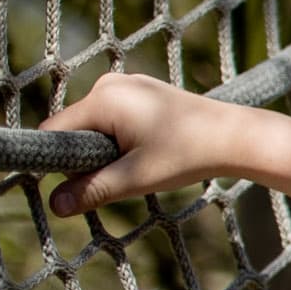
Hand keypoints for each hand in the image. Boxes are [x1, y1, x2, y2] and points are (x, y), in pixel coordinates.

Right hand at [40, 74, 253, 215]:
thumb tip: (55, 207)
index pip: (54, 132)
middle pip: (74, 129)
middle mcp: (110, 83)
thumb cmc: (189, 154)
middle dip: (88, 156)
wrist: (236, 136)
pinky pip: (114, 118)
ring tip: (144, 159)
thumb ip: (93, 189)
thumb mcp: (137, 178)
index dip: (61, 162)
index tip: (86, 181)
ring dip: (107, 149)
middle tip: (126, 172)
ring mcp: (127, 84)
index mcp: (102, 98)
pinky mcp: (141, 91)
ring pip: (95, 125)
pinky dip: (122, 138)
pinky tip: (151, 147)